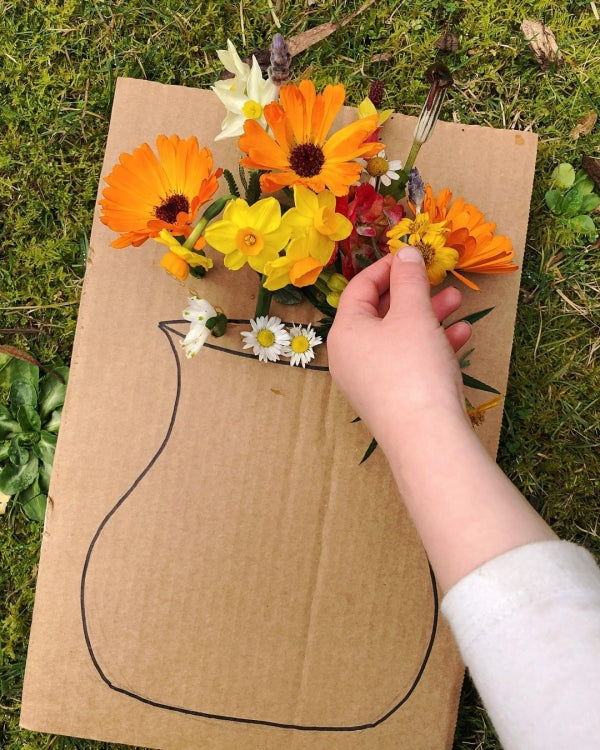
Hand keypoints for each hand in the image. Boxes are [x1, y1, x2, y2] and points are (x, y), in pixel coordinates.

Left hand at [327, 246, 471, 454]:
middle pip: (381, 313)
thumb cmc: (413, 367)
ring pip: (399, 337)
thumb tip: (405, 251)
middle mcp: (351, 356)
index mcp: (345, 332)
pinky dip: (432, 346)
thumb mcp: (413, 314)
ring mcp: (370, 380)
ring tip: (457, 302)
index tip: (413, 254)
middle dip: (414, 293)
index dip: (387, 266)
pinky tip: (461, 335)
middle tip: (438, 278)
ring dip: (428, 316)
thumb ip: (410, 278)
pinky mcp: (392, 398)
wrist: (426, 438)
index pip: (359, 287)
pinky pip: (409, 362)